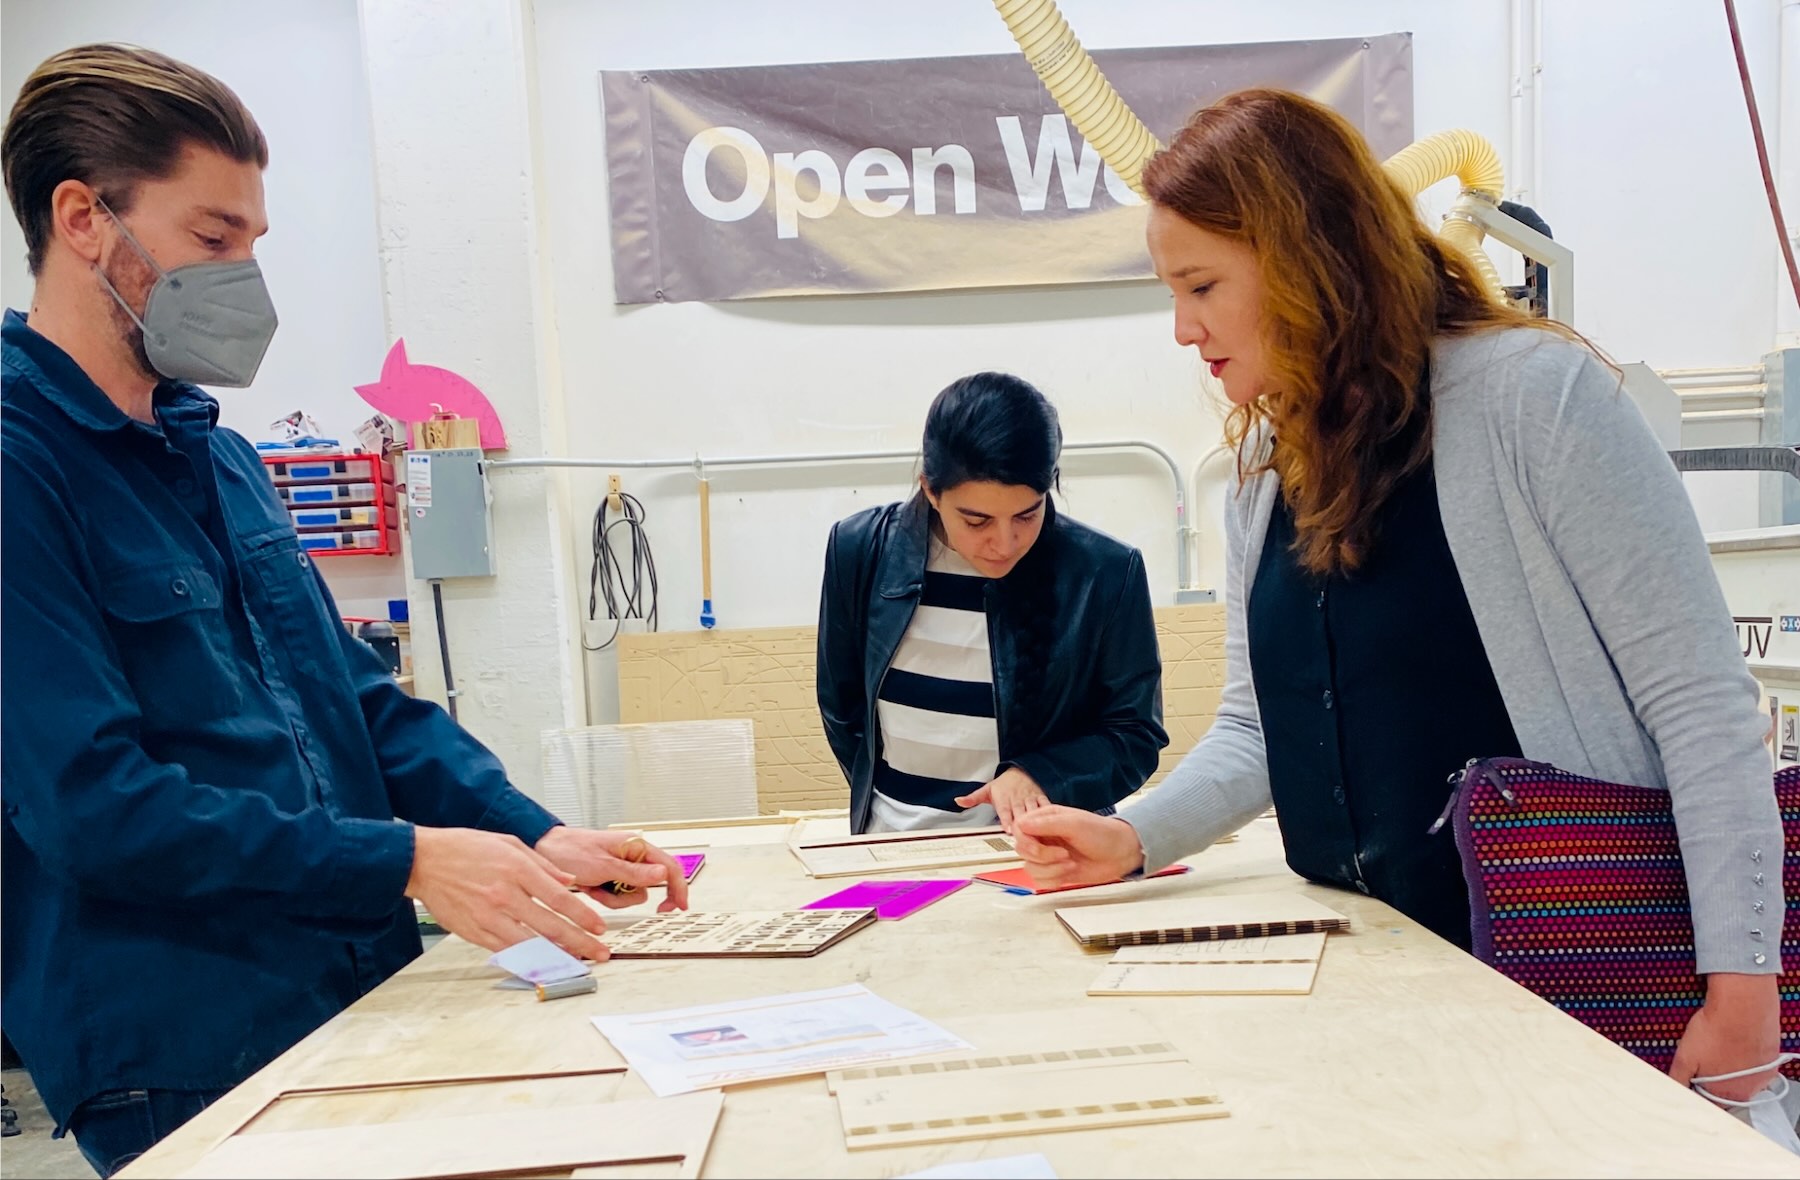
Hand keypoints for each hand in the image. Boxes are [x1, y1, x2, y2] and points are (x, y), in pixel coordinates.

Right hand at [405, 826, 609, 959]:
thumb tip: (568, 882)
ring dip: (557, 956)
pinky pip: (506, 951)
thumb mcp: (509, 843)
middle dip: (580, 942)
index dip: (582, 916)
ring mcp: (488, 916)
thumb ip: (542, 864)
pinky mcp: (474, 932)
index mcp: (517, 869)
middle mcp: (505, 895)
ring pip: (530, 944)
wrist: (424, 861)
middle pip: (550, 925)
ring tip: (578, 964)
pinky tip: (543, 965)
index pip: (559, 899)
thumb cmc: (465, 848)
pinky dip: (527, 960)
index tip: (599, 927)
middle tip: (600, 953)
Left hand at [536, 826, 689, 912]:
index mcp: (636, 846)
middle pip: (650, 885)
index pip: (669, 866)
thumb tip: (663, 874)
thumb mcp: (604, 865)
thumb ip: (635, 872)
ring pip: (633, 894)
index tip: (680, 906)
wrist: (545, 851)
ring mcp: (620, 869)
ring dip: (614, 898)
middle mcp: (632, 856)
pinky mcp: (610, 878)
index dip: (678, 887)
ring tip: (595, 887)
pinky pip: (617, 896)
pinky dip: (605, 898)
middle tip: (618, 897)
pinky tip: (591, 888)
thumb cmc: (571, 850)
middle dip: (630, 895)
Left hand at [955, 767, 1048, 832]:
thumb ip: (973, 798)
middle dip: (1022, 825)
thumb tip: (957, 801)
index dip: (1007, 820)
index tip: (1009, 829)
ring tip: (1039, 835)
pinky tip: (1053, 825)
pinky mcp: (1041, 798)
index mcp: (1003, 798)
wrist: (1021, 770)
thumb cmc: (1004, 785)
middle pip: (1020, 813)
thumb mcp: (987, 789)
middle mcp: (1017, 799)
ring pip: (1034, 811)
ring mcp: (1030, 799)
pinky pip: (1046, 806)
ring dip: (1037, 822)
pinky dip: (1049, 815)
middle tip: (1024, 838)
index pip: (1005, 811)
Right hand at [1011, 806, 1144, 887]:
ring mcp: (1049, 855)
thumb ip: (1047, 823)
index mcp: (1045, 819)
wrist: (1121, 854)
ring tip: (1070, 863)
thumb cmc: (1103, 834)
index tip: (1041, 846)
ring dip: (1051, 869)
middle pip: (1021, 849)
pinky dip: (1054, 879)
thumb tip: (1021, 824)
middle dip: (1042, 857)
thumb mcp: (1075, 823)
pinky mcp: (1055, 871)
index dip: (1026, 841)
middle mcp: (1044, 836)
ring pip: (1029, 867)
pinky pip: (1040, 880)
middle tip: (1063, 854)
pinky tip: (1069, 871)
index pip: (1019, 829)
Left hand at [1671, 973, 1780, 1102]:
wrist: (1742, 1008)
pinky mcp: (1771, 1063)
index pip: (1709, 1104)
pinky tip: (1736, 1044)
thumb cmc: (1714, 1031)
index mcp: (1724, 1094)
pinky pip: (1755, 1067)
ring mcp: (1761, 1078)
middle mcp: (1747, 1092)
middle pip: (1725, 1093)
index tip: (1692, 1077)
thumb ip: (1678, 1078)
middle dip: (1712, 1079)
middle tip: (1705, 1057)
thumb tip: (1672, 1090)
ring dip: (1730, 1068)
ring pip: (1741, 1080)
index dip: (1697, 1090)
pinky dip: (1746, 1058)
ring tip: (1720, 1048)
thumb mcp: (1684, 1056)